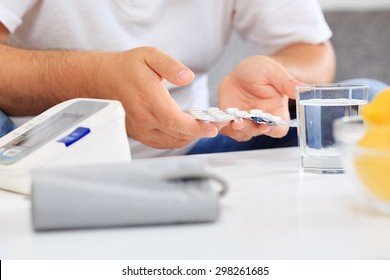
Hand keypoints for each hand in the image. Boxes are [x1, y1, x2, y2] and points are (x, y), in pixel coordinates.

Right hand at [102, 47, 219, 148]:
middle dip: (200, 132)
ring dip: (189, 137)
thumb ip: (170, 66)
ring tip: (204, 127)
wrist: (102, 80)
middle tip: (215, 124)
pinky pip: (162, 143)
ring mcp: (140, 129)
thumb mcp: (149, 56)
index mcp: (148, 98)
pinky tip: (186, 131)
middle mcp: (143, 117)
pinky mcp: (138, 134)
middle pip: (176, 134)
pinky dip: (177, 140)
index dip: (195, 128)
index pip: (174, 120)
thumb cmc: (126, 67)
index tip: (212, 128)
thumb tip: (188, 77)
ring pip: (171, 142)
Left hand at [218, 55, 301, 140]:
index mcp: (276, 111)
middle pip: (258, 132)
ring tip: (230, 119)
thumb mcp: (273, 72)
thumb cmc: (262, 70)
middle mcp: (261, 120)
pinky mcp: (231, 119)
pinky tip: (217, 120)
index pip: (279, 128)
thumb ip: (287, 83)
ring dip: (235, 129)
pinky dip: (221, 126)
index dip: (273, 129)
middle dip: (249, 128)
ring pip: (242, 134)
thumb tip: (305, 89)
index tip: (265, 124)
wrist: (242, 71)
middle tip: (240, 121)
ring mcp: (245, 120)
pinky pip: (226, 129)